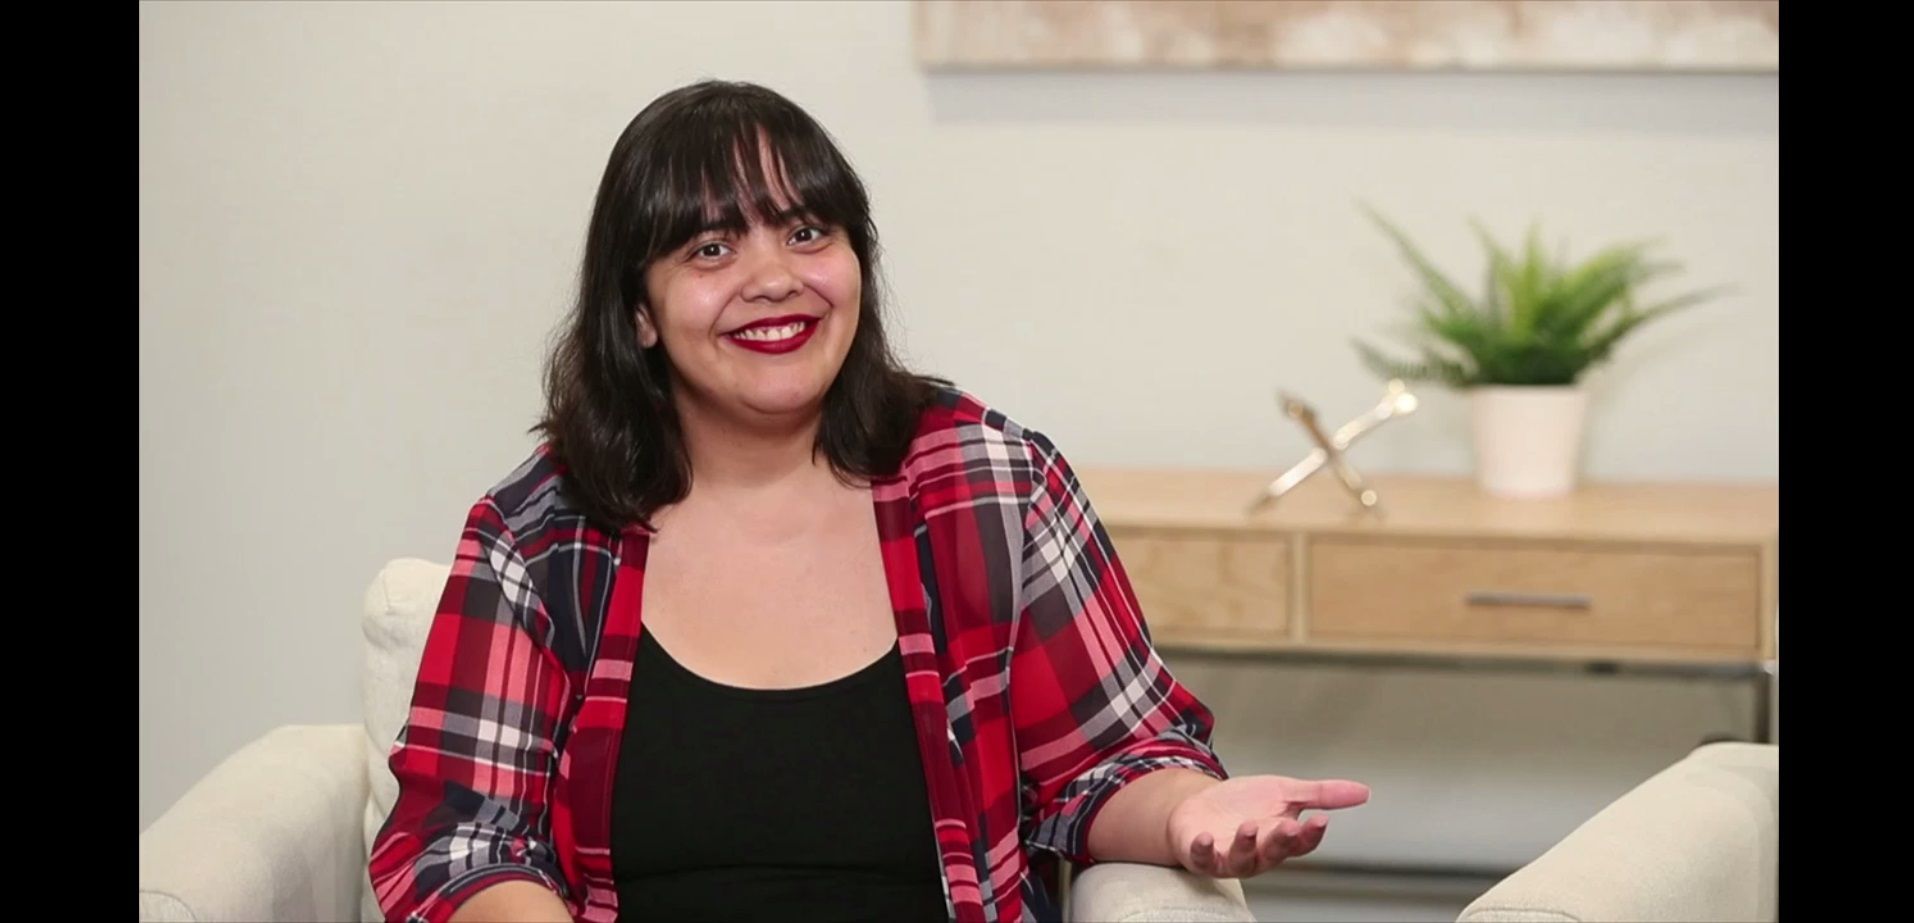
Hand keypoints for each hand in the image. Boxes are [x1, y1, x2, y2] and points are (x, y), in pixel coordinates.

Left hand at [1165, 775, 1370, 877]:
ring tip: (1250, 827)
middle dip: (1281, 840)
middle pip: (1274, 852)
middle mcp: (1257, 853)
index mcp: (1280, 839)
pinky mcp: (1200, 855)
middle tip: (1288, 826)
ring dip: (1246, 845)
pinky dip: (1204, 850)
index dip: (1311, 834)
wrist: (1200, 807)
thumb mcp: (1285, 792)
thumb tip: (1363, 792)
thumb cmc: (1244, 805)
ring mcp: (1228, 857)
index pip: (1301, 842)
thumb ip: (1321, 794)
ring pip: (1242, 859)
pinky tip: (1206, 838)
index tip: (1319, 820)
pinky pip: (1203, 858)